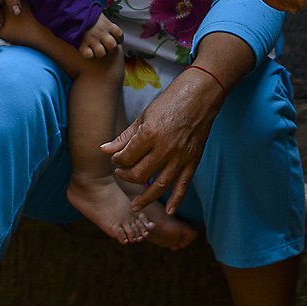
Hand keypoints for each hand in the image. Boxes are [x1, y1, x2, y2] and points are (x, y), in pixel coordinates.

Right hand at [80, 15, 124, 57]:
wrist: (71, 10)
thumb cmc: (84, 11)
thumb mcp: (97, 13)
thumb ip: (103, 21)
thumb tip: (106, 25)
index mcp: (107, 24)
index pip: (119, 35)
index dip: (118, 39)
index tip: (114, 39)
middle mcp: (101, 33)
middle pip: (112, 46)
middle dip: (109, 47)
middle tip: (104, 45)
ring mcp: (92, 40)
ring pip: (101, 53)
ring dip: (99, 52)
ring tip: (94, 49)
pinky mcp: (82, 44)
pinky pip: (89, 56)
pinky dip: (88, 55)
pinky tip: (86, 50)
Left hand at [103, 38, 253, 215]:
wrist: (201, 95)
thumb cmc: (170, 101)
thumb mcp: (144, 115)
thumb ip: (125, 136)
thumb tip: (105, 150)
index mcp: (150, 134)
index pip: (127, 157)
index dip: (117, 161)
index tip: (116, 159)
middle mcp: (165, 148)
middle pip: (140, 174)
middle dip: (127, 176)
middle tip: (121, 174)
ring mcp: (181, 156)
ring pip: (160, 185)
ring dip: (146, 198)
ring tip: (135, 206)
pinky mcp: (193, 160)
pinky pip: (183, 184)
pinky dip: (176, 199)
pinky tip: (169, 210)